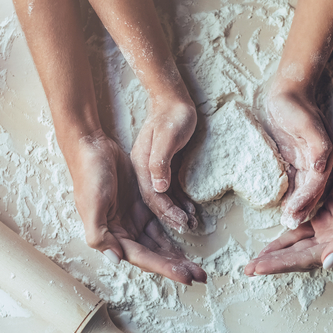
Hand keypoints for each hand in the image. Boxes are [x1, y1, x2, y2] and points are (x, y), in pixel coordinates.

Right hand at [70, 131, 206, 284]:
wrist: (92, 148)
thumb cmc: (89, 175)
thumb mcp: (91, 205)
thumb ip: (99, 235)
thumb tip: (116, 259)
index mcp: (111, 236)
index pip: (143, 258)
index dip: (165, 268)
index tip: (186, 277)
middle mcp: (123, 233)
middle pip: (154, 255)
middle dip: (176, 266)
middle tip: (200, 275)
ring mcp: (133, 220)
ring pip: (159, 244)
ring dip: (176, 255)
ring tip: (197, 266)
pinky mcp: (142, 206)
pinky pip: (161, 225)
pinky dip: (173, 234)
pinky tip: (187, 241)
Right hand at [130, 97, 198, 232]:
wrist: (172, 100)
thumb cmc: (171, 116)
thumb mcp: (166, 137)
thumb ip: (159, 162)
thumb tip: (159, 188)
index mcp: (141, 167)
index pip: (152, 196)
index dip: (165, 212)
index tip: (180, 226)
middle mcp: (145, 172)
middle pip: (156, 202)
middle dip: (170, 220)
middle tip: (187, 232)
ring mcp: (154, 170)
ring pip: (164, 199)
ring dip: (176, 213)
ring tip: (191, 224)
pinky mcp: (165, 168)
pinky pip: (171, 190)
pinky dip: (180, 202)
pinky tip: (189, 210)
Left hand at [244, 151, 332, 275]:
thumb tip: (327, 263)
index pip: (308, 260)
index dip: (282, 264)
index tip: (259, 268)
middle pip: (299, 257)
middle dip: (274, 264)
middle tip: (248, 269)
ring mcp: (329, 230)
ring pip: (297, 247)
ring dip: (277, 255)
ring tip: (255, 263)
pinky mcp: (324, 218)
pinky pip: (300, 232)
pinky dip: (285, 239)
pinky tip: (271, 245)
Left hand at [266, 88, 332, 229]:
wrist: (288, 91)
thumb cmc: (296, 106)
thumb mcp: (308, 124)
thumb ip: (318, 146)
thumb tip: (321, 167)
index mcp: (324, 155)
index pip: (316, 184)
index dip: (306, 200)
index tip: (294, 214)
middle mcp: (318, 161)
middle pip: (311, 191)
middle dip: (302, 209)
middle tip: (290, 224)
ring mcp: (307, 161)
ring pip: (303, 190)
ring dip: (296, 206)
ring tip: (287, 221)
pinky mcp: (296, 159)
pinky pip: (294, 182)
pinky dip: (290, 195)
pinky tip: (282, 207)